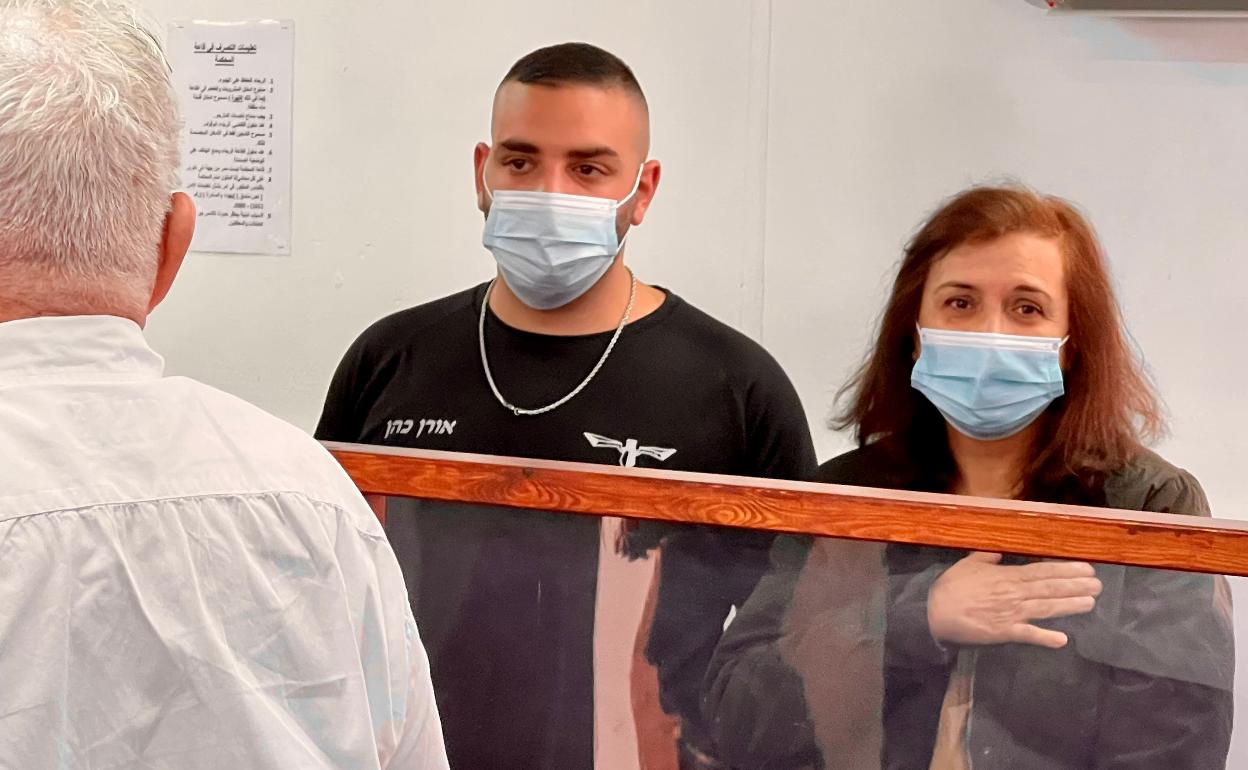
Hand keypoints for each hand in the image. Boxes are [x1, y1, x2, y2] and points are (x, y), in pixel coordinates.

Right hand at [927, 552, 1101, 648]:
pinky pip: (1028, 635)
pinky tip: (1062, 639)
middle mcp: (1014, 593)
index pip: (1042, 571)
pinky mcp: (1004, 633)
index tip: (1086, 567)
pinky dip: (1045, 638)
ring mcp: (1011, 614)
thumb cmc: (950, 587)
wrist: (934, 612)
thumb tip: (1000, 552)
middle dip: (1075, 585)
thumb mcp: (967, 564)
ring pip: (1045, 608)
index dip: (1065, 569)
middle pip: (1049, 588)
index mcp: (1007, 575)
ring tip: (1090, 603)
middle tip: (1099, 584)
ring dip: (1069, 606)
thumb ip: (986, 557)